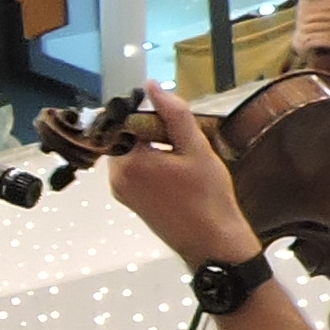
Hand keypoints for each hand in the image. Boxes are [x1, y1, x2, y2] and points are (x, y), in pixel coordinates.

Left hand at [99, 81, 265, 265]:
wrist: (212, 243)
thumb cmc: (208, 197)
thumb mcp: (196, 149)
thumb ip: (173, 114)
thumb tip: (152, 86)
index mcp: (129, 162)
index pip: (122, 119)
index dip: (144, 111)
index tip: (167, 115)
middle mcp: (116, 177)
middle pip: (123, 135)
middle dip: (148, 128)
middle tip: (179, 138)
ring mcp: (121, 191)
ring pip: (128, 151)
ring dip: (150, 144)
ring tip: (181, 155)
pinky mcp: (129, 200)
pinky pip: (132, 168)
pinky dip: (149, 161)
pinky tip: (175, 170)